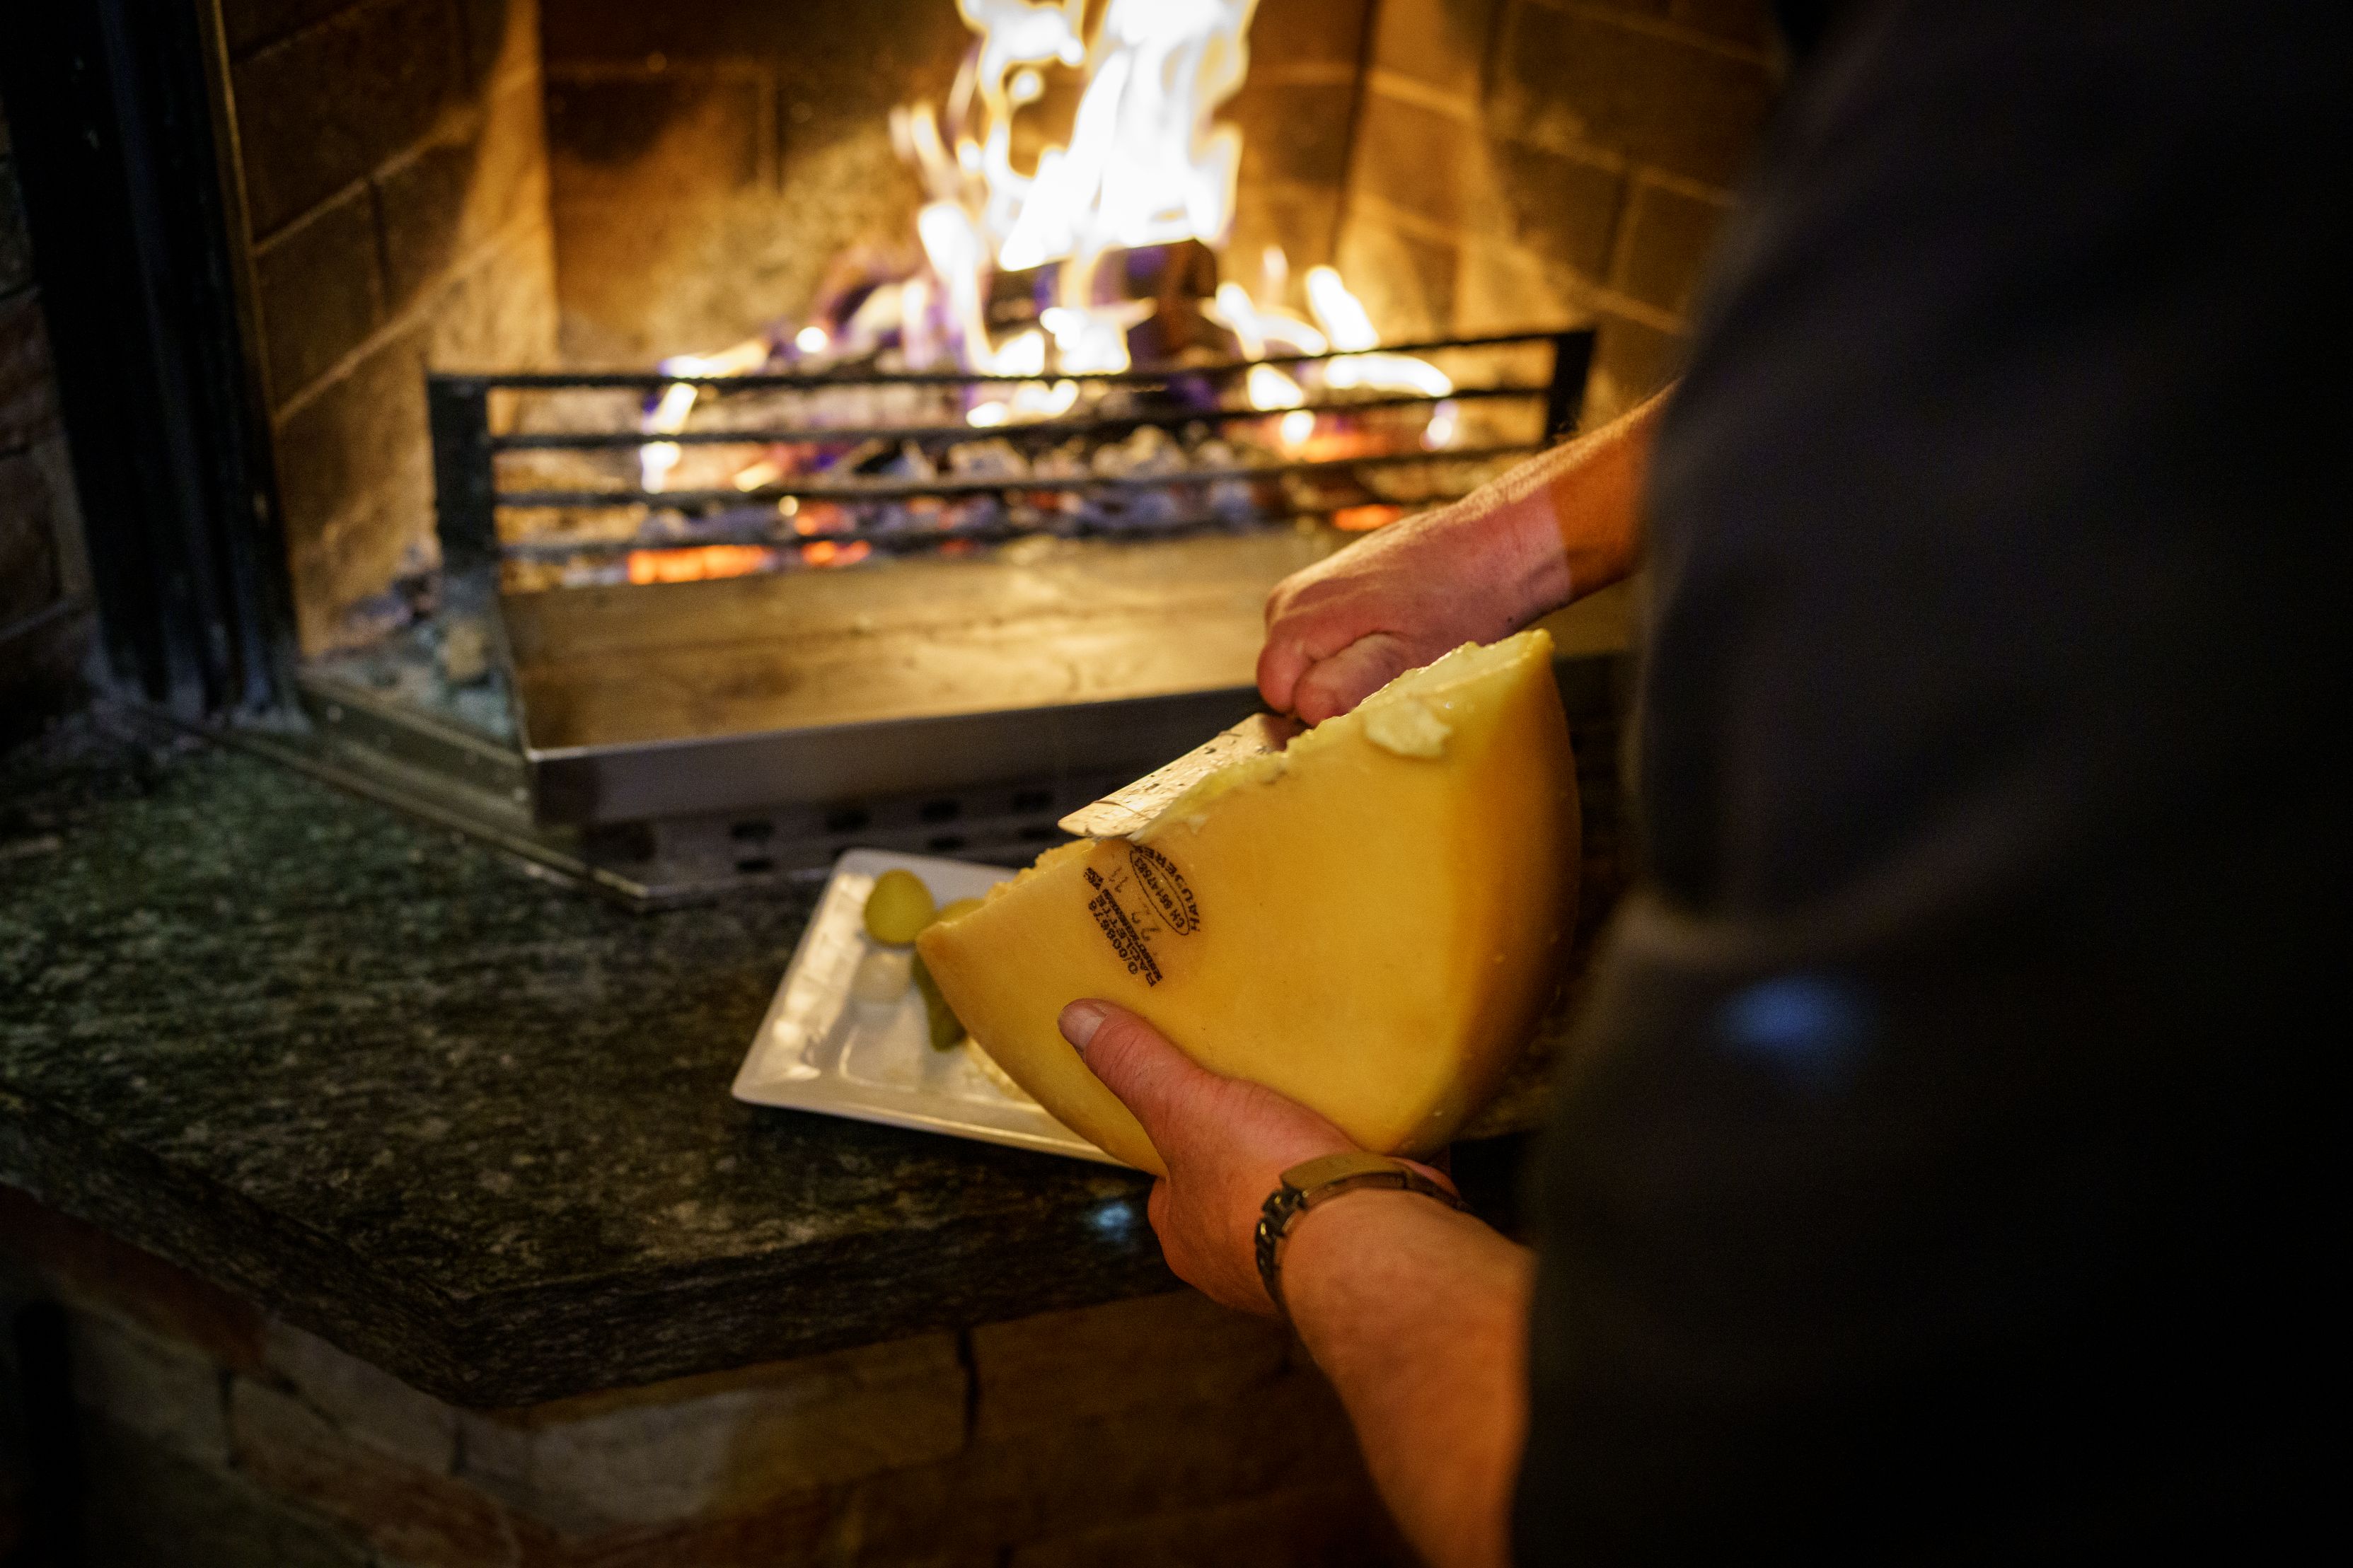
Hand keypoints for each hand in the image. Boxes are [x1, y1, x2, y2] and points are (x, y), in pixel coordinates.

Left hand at [1059, 1000, 1452, 1314]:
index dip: (1179, 1145)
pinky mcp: (1361, 1251)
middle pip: (1232, 1195)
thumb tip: (1076, 1021)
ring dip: (1310, 1170)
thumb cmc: (1262, 1181)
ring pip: (1297, 1205)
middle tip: (1266, 1101)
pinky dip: (1361, 1177)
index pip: (1168, 1184)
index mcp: (1185, 1235)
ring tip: (1322, 1111)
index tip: (1198, 1104)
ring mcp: (1302, 1264)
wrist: (1363, 1234)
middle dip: (1250, 1157)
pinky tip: (1372, 1136)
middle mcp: (1236, 1263)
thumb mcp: (1186, 1108)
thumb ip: (1138, 1067)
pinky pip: (1354, 1206)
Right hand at [1258, 499, 1568, 723]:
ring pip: (1306, 660)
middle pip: (1288, 680)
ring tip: (1398, 655)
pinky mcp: (1331, 582)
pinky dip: (1355, 645)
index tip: (1370, 703)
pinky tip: (1398, 634)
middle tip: (1390, 680)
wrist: (1496, 542)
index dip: (1321, 713)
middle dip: (1330, 690)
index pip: (1278, 699)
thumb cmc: (1463, 600)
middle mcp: (1290, 598)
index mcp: (1297, 618)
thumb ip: (1352, 685)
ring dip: (1345, 669)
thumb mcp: (1412, 657)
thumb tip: (1307, 709)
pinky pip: (1325, 635)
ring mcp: (1308, 586)